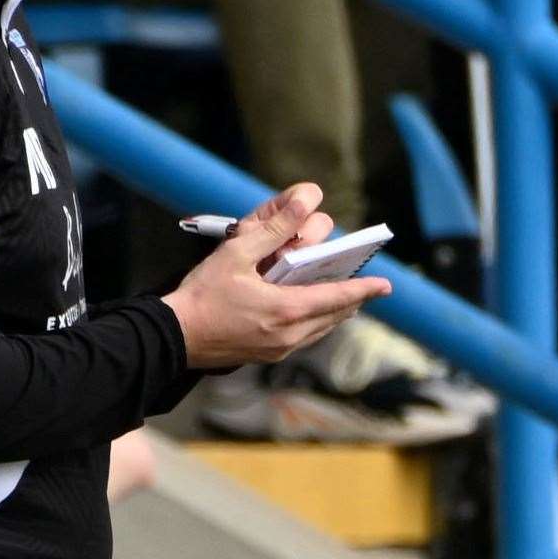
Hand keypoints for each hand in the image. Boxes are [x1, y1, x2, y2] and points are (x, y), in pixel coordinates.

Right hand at [161, 183, 390, 369]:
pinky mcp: (265, 355)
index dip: (364, 290)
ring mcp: (278, 350)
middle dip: (350, 299)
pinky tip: (306, 310)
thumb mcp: (237, 253)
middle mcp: (289, 335)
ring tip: (341, 296)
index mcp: (287, 310)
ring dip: (332, 312)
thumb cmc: (201, 295)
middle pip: (334, 316)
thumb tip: (305, 202)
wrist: (172, 336)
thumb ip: (274, 227)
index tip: (386, 285)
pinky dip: (313, 322)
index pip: (338, 298)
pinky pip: (302, 338)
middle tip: (363, 284)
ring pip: (319, 330)